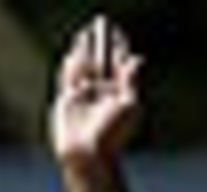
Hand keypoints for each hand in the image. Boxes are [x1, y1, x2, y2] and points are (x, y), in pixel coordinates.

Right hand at [49, 15, 142, 165]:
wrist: (88, 155)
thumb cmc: (112, 135)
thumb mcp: (130, 105)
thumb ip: (131, 80)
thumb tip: (138, 58)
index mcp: (118, 93)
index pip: (119, 63)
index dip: (119, 46)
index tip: (118, 32)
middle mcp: (101, 93)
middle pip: (101, 60)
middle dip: (101, 42)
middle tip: (101, 22)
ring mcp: (84, 97)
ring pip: (84, 66)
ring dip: (85, 49)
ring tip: (85, 34)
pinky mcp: (68, 102)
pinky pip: (68, 78)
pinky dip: (71, 65)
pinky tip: (72, 54)